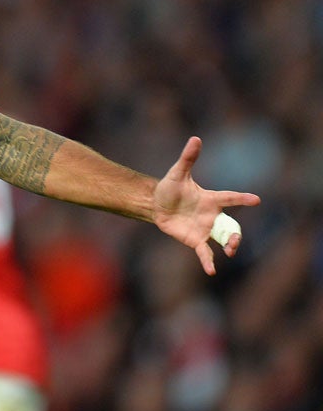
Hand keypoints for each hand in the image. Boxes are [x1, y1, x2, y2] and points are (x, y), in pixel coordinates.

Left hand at [152, 136, 260, 274]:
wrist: (156, 204)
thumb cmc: (169, 187)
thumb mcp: (177, 173)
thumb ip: (188, 159)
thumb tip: (195, 138)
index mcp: (211, 199)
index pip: (230, 198)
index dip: (242, 198)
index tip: (255, 199)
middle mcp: (212, 215)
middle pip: (231, 225)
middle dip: (236, 233)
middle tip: (234, 240)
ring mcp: (205, 229)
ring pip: (223, 239)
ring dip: (229, 245)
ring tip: (230, 251)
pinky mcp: (195, 240)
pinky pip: (205, 252)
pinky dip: (209, 261)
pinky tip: (212, 271)